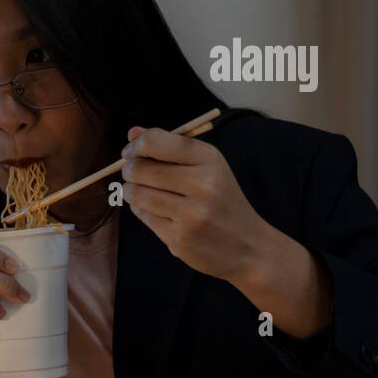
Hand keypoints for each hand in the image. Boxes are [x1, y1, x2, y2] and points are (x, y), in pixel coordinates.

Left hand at [121, 125, 332, 336]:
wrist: (247, 246)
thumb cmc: (220, 200)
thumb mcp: (206, 167)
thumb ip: (169, 147)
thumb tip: (132, 132)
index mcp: (209, 159)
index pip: (156, 142)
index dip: (135, 145)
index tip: (130, 152)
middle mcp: (202, 184)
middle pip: (141, 169)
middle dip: (130, 170)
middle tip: (133, 174)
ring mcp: (191, 213)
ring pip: (137, 193)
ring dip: (131, 191)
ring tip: (141, 192)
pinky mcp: (179, 237)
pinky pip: (143, 216)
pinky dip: (142, 211)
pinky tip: (156, 211)